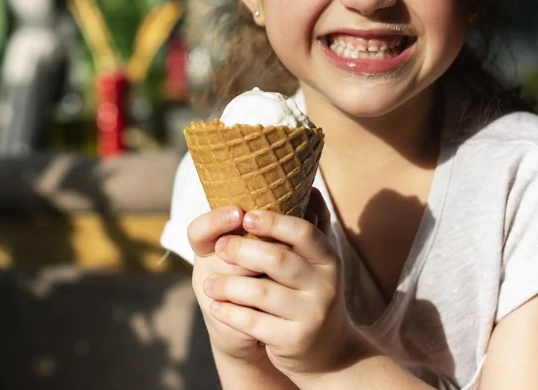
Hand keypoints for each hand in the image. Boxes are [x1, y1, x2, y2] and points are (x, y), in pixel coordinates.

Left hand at [202, 193, 368, 378]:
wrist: (329, 352)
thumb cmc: (308, 294)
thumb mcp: (315, 263)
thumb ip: (307, 229)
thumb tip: (307, 186)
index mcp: (327, 258)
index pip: (303, 232)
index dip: (273, 222)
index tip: (245, 216)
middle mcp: (324, 284)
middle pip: (278, 260)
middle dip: (241, 251)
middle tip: (219, 247)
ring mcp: (311, 313)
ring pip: (260, 293)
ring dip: (227, 286)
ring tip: (207, 284)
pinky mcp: (294, 340)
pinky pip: (254, 323)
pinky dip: (230, 313)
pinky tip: (216, 306)